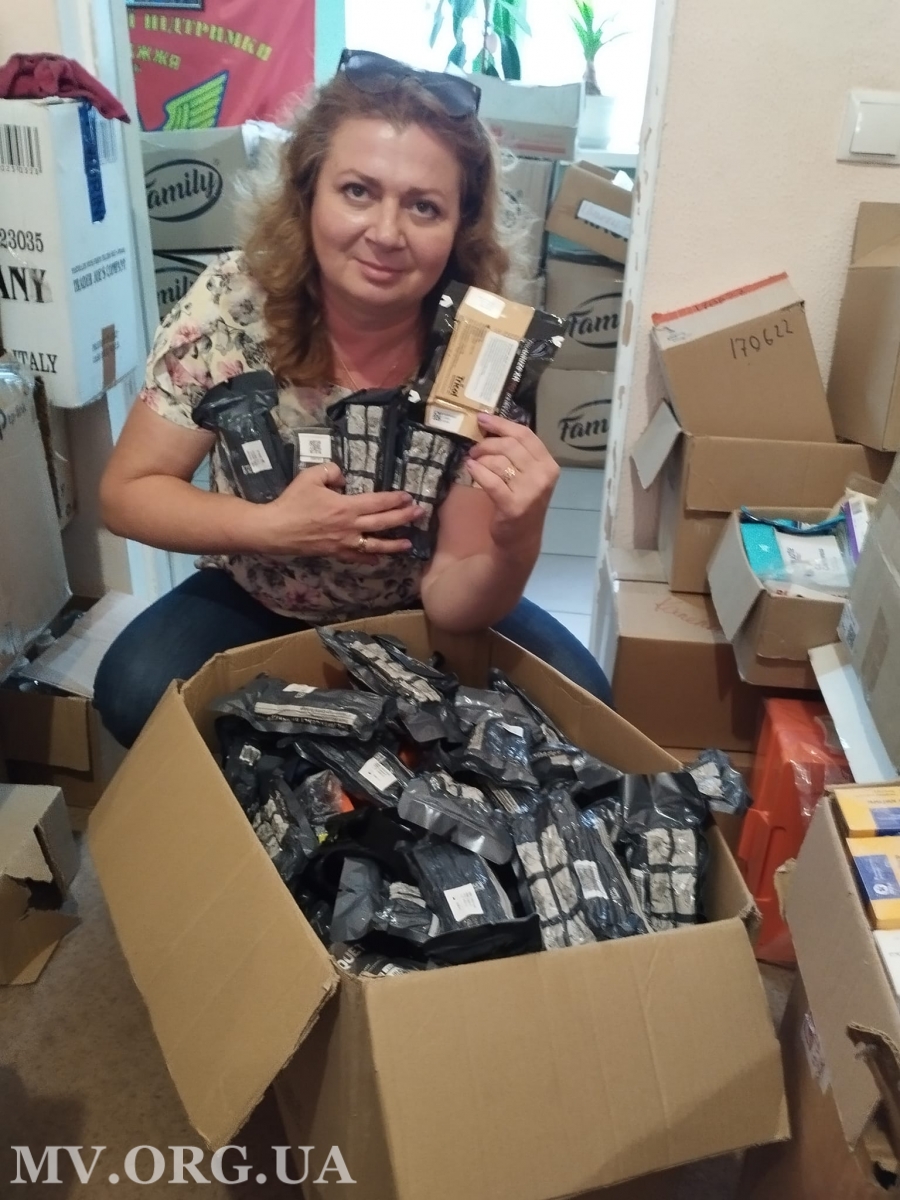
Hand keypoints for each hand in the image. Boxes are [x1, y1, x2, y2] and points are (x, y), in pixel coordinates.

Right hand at [258, 461, 423, 557]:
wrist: (275, 529)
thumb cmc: (293, 502)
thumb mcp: (310, 476)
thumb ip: (331, 471)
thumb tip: (343, 478)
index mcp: (346, 506)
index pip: (377, 502)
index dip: (394, 499)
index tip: (408, 497)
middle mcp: (350, 527)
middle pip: (383, 523)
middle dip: (403, 518)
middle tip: (419, 514)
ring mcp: (344, 543)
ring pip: (375, 545)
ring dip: (394, 544)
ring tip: (409, 544)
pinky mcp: (335, 553)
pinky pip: (357, 557)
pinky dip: (370, 558)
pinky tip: (379, 558)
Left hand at [465, 413, 559, 550]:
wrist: (521, 539)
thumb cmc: (522, 502)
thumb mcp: (528, 475)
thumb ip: (518, 453)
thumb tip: (492, 426)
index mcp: (548, 464)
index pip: (524, 435)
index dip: (501, 424)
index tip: (482, 419)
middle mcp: (543, 476)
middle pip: (510, 446)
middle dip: (487, 444)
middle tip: (474, 449)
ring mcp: (530, 491)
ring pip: (499, 462)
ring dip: (481, 459)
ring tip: (473, 462)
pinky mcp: (513, 505)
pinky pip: (491, 480)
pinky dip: (477, 472)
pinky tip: (470, 469)